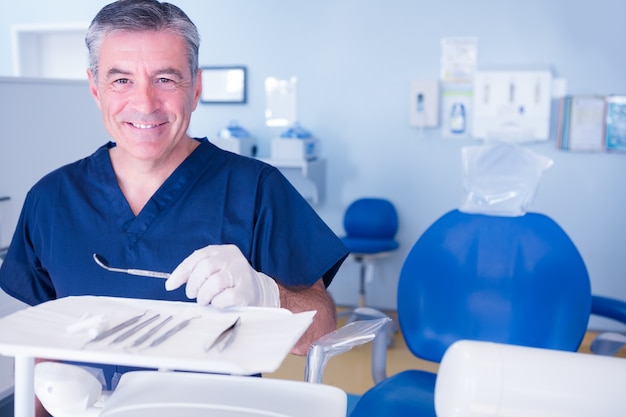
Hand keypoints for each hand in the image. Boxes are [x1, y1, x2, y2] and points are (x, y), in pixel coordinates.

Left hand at [165, 244, 279, 307]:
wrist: (259, 293)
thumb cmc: (230, 283)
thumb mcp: (216, 270)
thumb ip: (196, 272)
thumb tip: (171, 283)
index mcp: (225, 251)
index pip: (199, 256)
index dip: (182, 271)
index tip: (170, 285)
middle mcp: (234, 259)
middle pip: (205, 268)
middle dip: (194, 285)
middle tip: (193, 294)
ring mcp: (242, 275)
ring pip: (214, 283)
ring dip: (204, 296)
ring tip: (205, 300)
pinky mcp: (246, 292)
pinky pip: (225, 298)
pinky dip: (216, 303)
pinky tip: (219, 303)